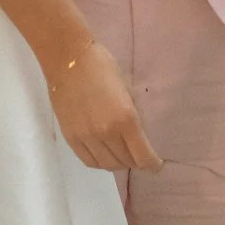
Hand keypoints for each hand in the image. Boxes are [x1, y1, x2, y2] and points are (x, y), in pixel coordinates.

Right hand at [46, 37, 163, 173]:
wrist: (68, 59)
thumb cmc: (102, 66)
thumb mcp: (127, 90)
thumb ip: (133, 115)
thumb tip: (138, 135)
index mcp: (126, 119)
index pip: (143, 157)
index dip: (152, 164)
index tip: (156, 164)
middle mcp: (107, 133)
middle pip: (126, 163)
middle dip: (136, 161)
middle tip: (138, 154)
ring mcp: (87, 137)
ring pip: (108, 165)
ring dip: (118, 163)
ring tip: (121, 153)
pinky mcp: (71, 137)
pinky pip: (89, 161)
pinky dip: (101, 162)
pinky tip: (105, 154)